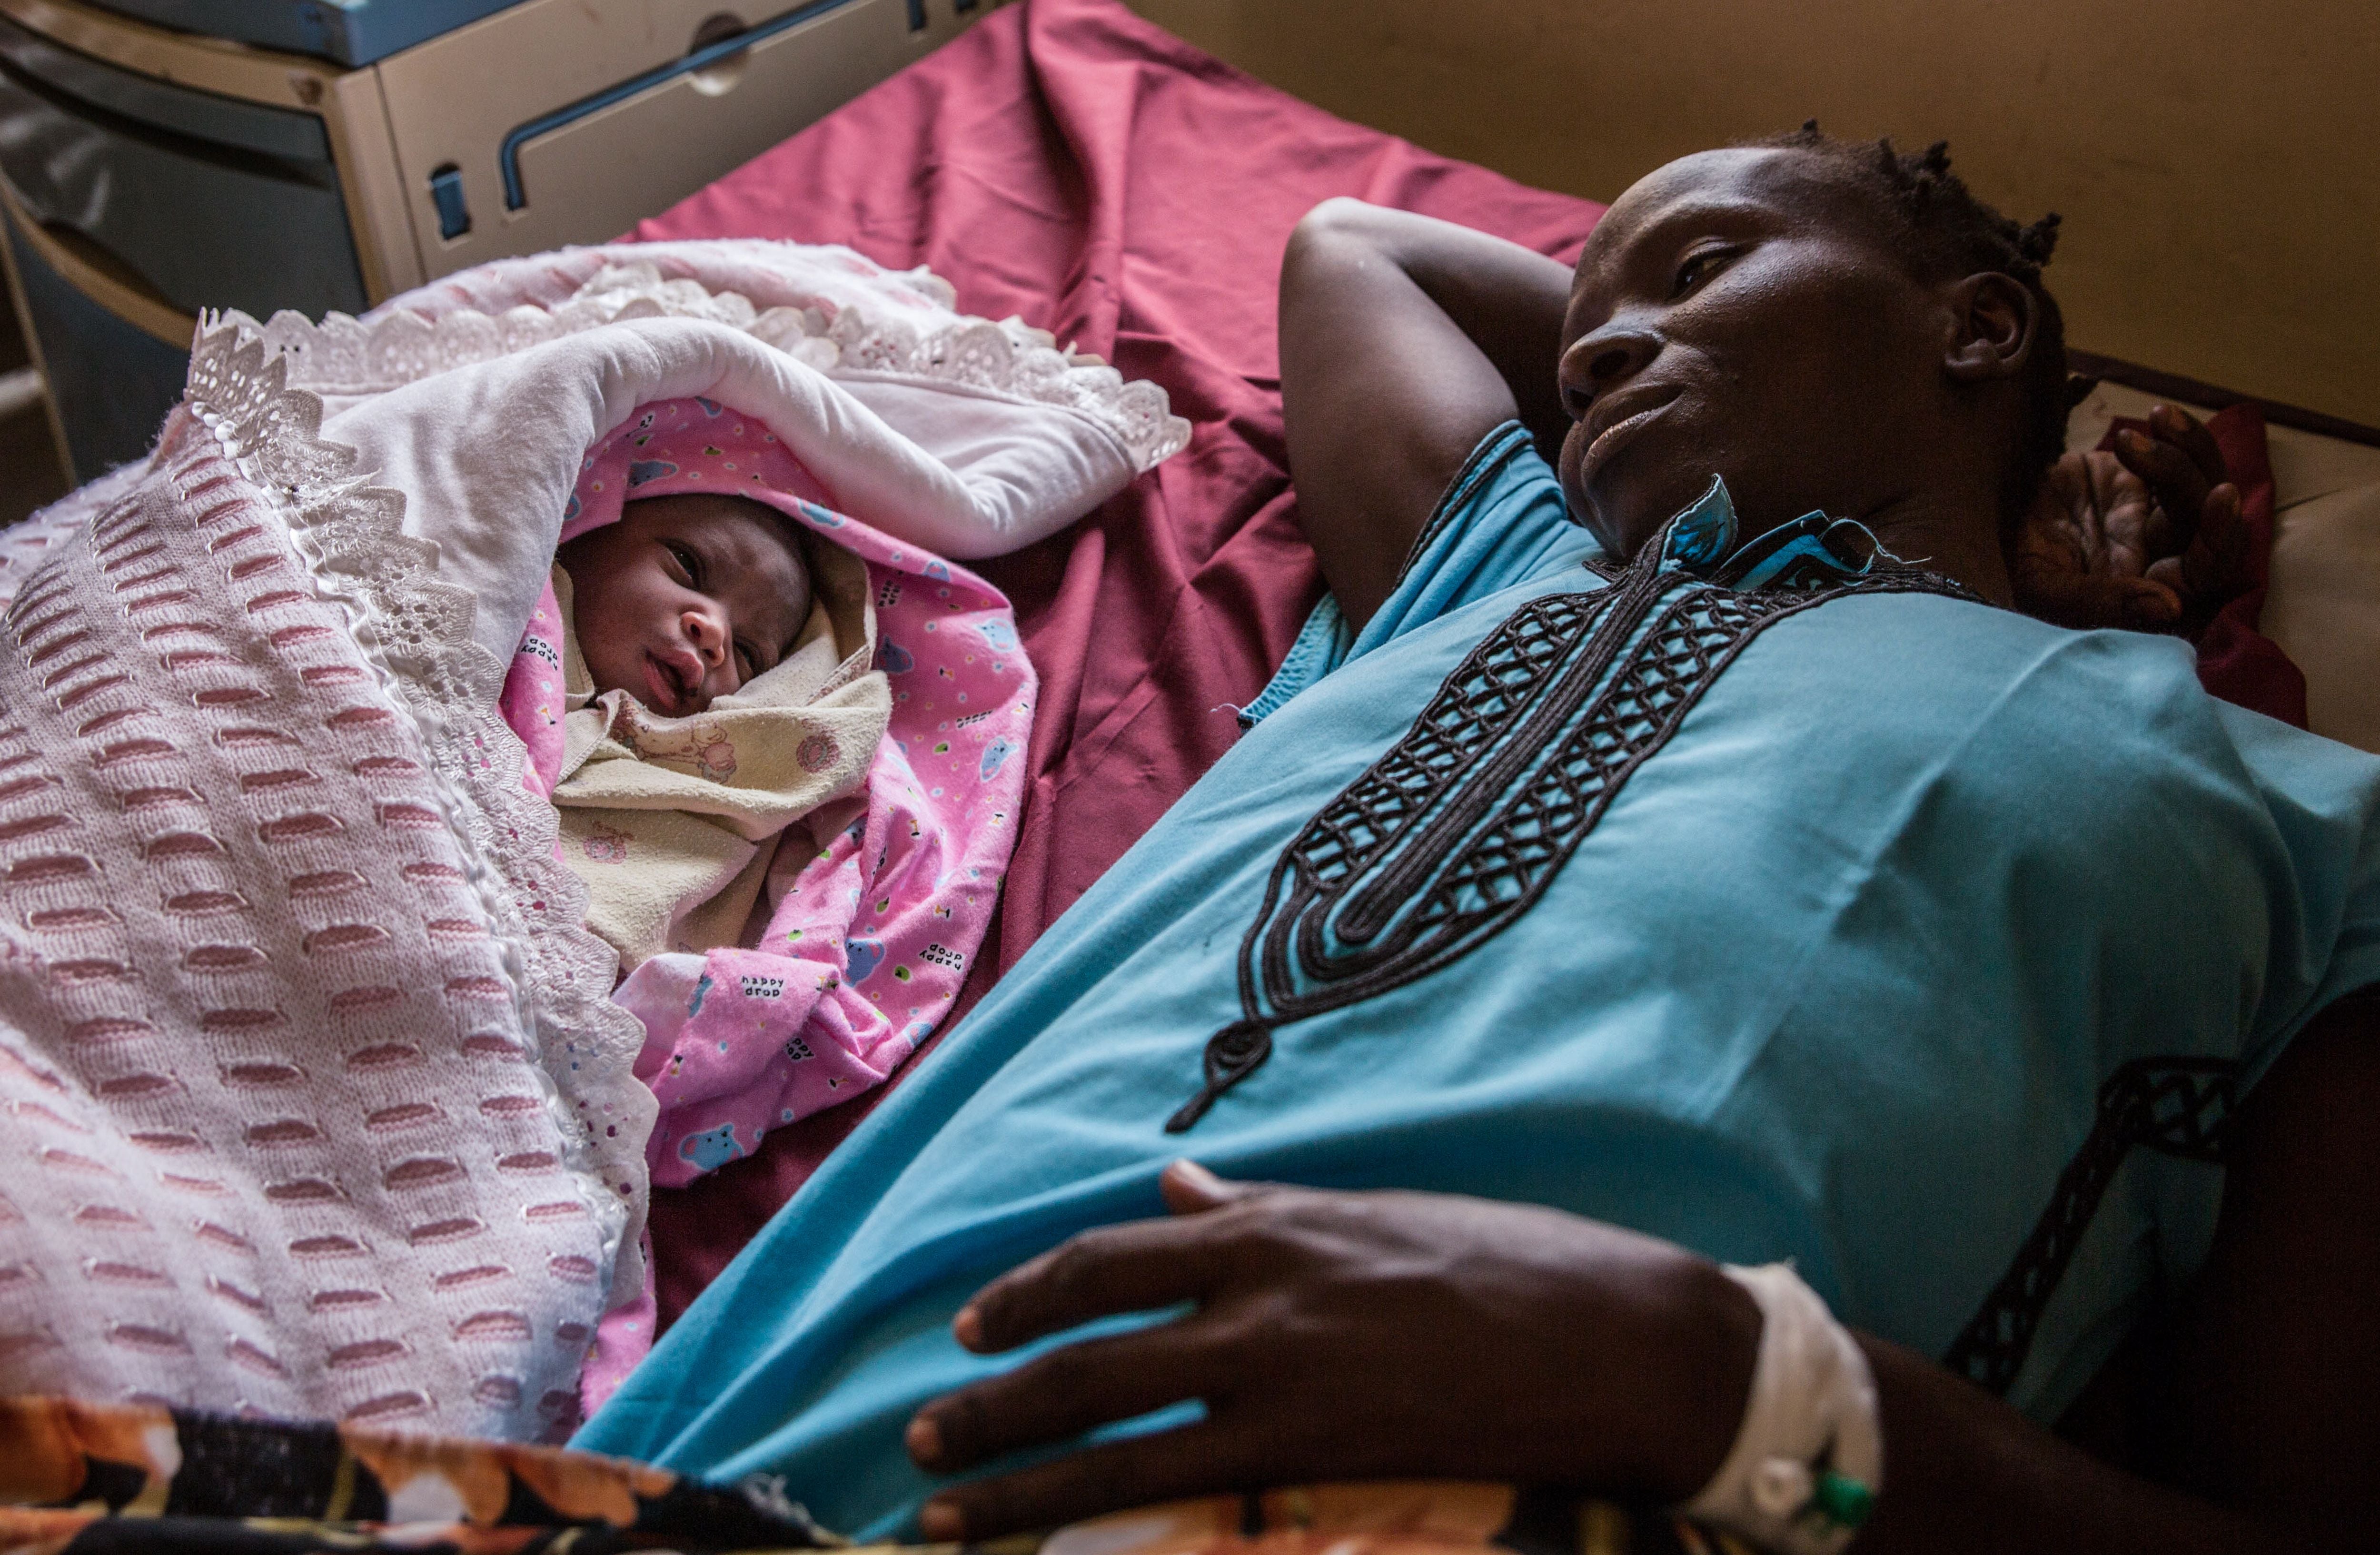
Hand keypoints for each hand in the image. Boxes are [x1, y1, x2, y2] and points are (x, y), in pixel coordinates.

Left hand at [904, 1161, 1758, 1538]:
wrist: (1615, 1337)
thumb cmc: (1508, 1264)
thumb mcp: (1373, 1215)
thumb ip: (1261, 1210)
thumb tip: (1177, 1190)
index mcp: (1272, 1224)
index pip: (1109, 1254)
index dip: (1026, 1293)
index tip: (973, 1327)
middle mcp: (1258, 1294)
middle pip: (1082, 1346)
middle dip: (988, 1399)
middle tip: (923, 1438)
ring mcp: (1282, 1379)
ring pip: (1108, 1433)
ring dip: (1012, 1474)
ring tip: (941, 1508)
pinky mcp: (1316, 1453)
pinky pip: (1177, 1493)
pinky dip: (1102, 1516)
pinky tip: (1055, 1546)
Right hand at [2009, 405, 2250, 633]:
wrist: (1978, 513)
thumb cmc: (2004, 565)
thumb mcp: (2043, 590)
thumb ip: (2103, 604)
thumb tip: (2170, 608)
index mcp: (2139, 589)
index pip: (2201, 573)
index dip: (2218, 541)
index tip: (2220, 498)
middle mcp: (2155, 552)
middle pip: (2210, 523)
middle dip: (2198, 484)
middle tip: (2165, 452)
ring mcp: (2148, 512)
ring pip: (2203, 483)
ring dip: (2191, 450)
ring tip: (2156, 421)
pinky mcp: (2135, 476)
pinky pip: (2180, 454)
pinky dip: (2179, 434)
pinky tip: (2157, 417)